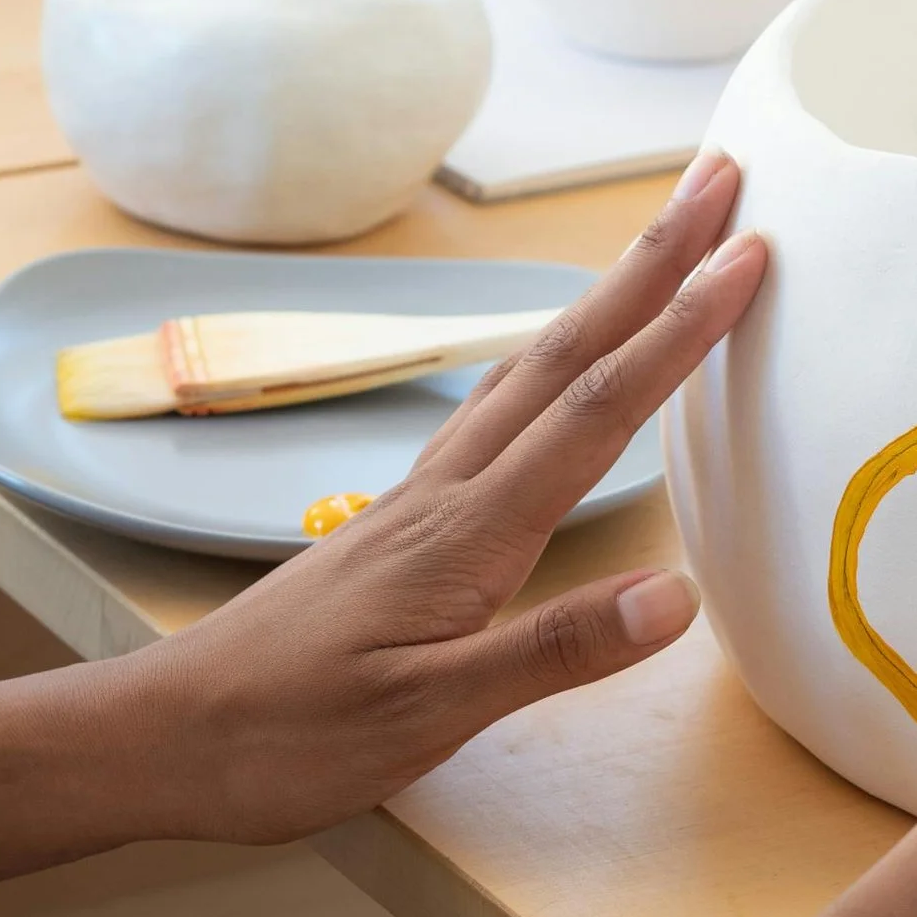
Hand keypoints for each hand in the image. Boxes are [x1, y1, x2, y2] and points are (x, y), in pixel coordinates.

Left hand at [124, 148, 766, 844]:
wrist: (169, 735)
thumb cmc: (289, 736)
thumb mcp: (427, 715)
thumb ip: (552, 652)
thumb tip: (678, 598)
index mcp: (469, 531)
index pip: (597, 409)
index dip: (679, 331)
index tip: (746, 253)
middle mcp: (449, 492)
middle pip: (568, 354)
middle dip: (651, 266)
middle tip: (718, 180)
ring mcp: (420, 500)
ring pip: (530, 372)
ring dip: (603, 302)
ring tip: (660, 247)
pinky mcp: (400, 522)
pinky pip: (495, 413)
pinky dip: (550, 366)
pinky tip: (554, 367)